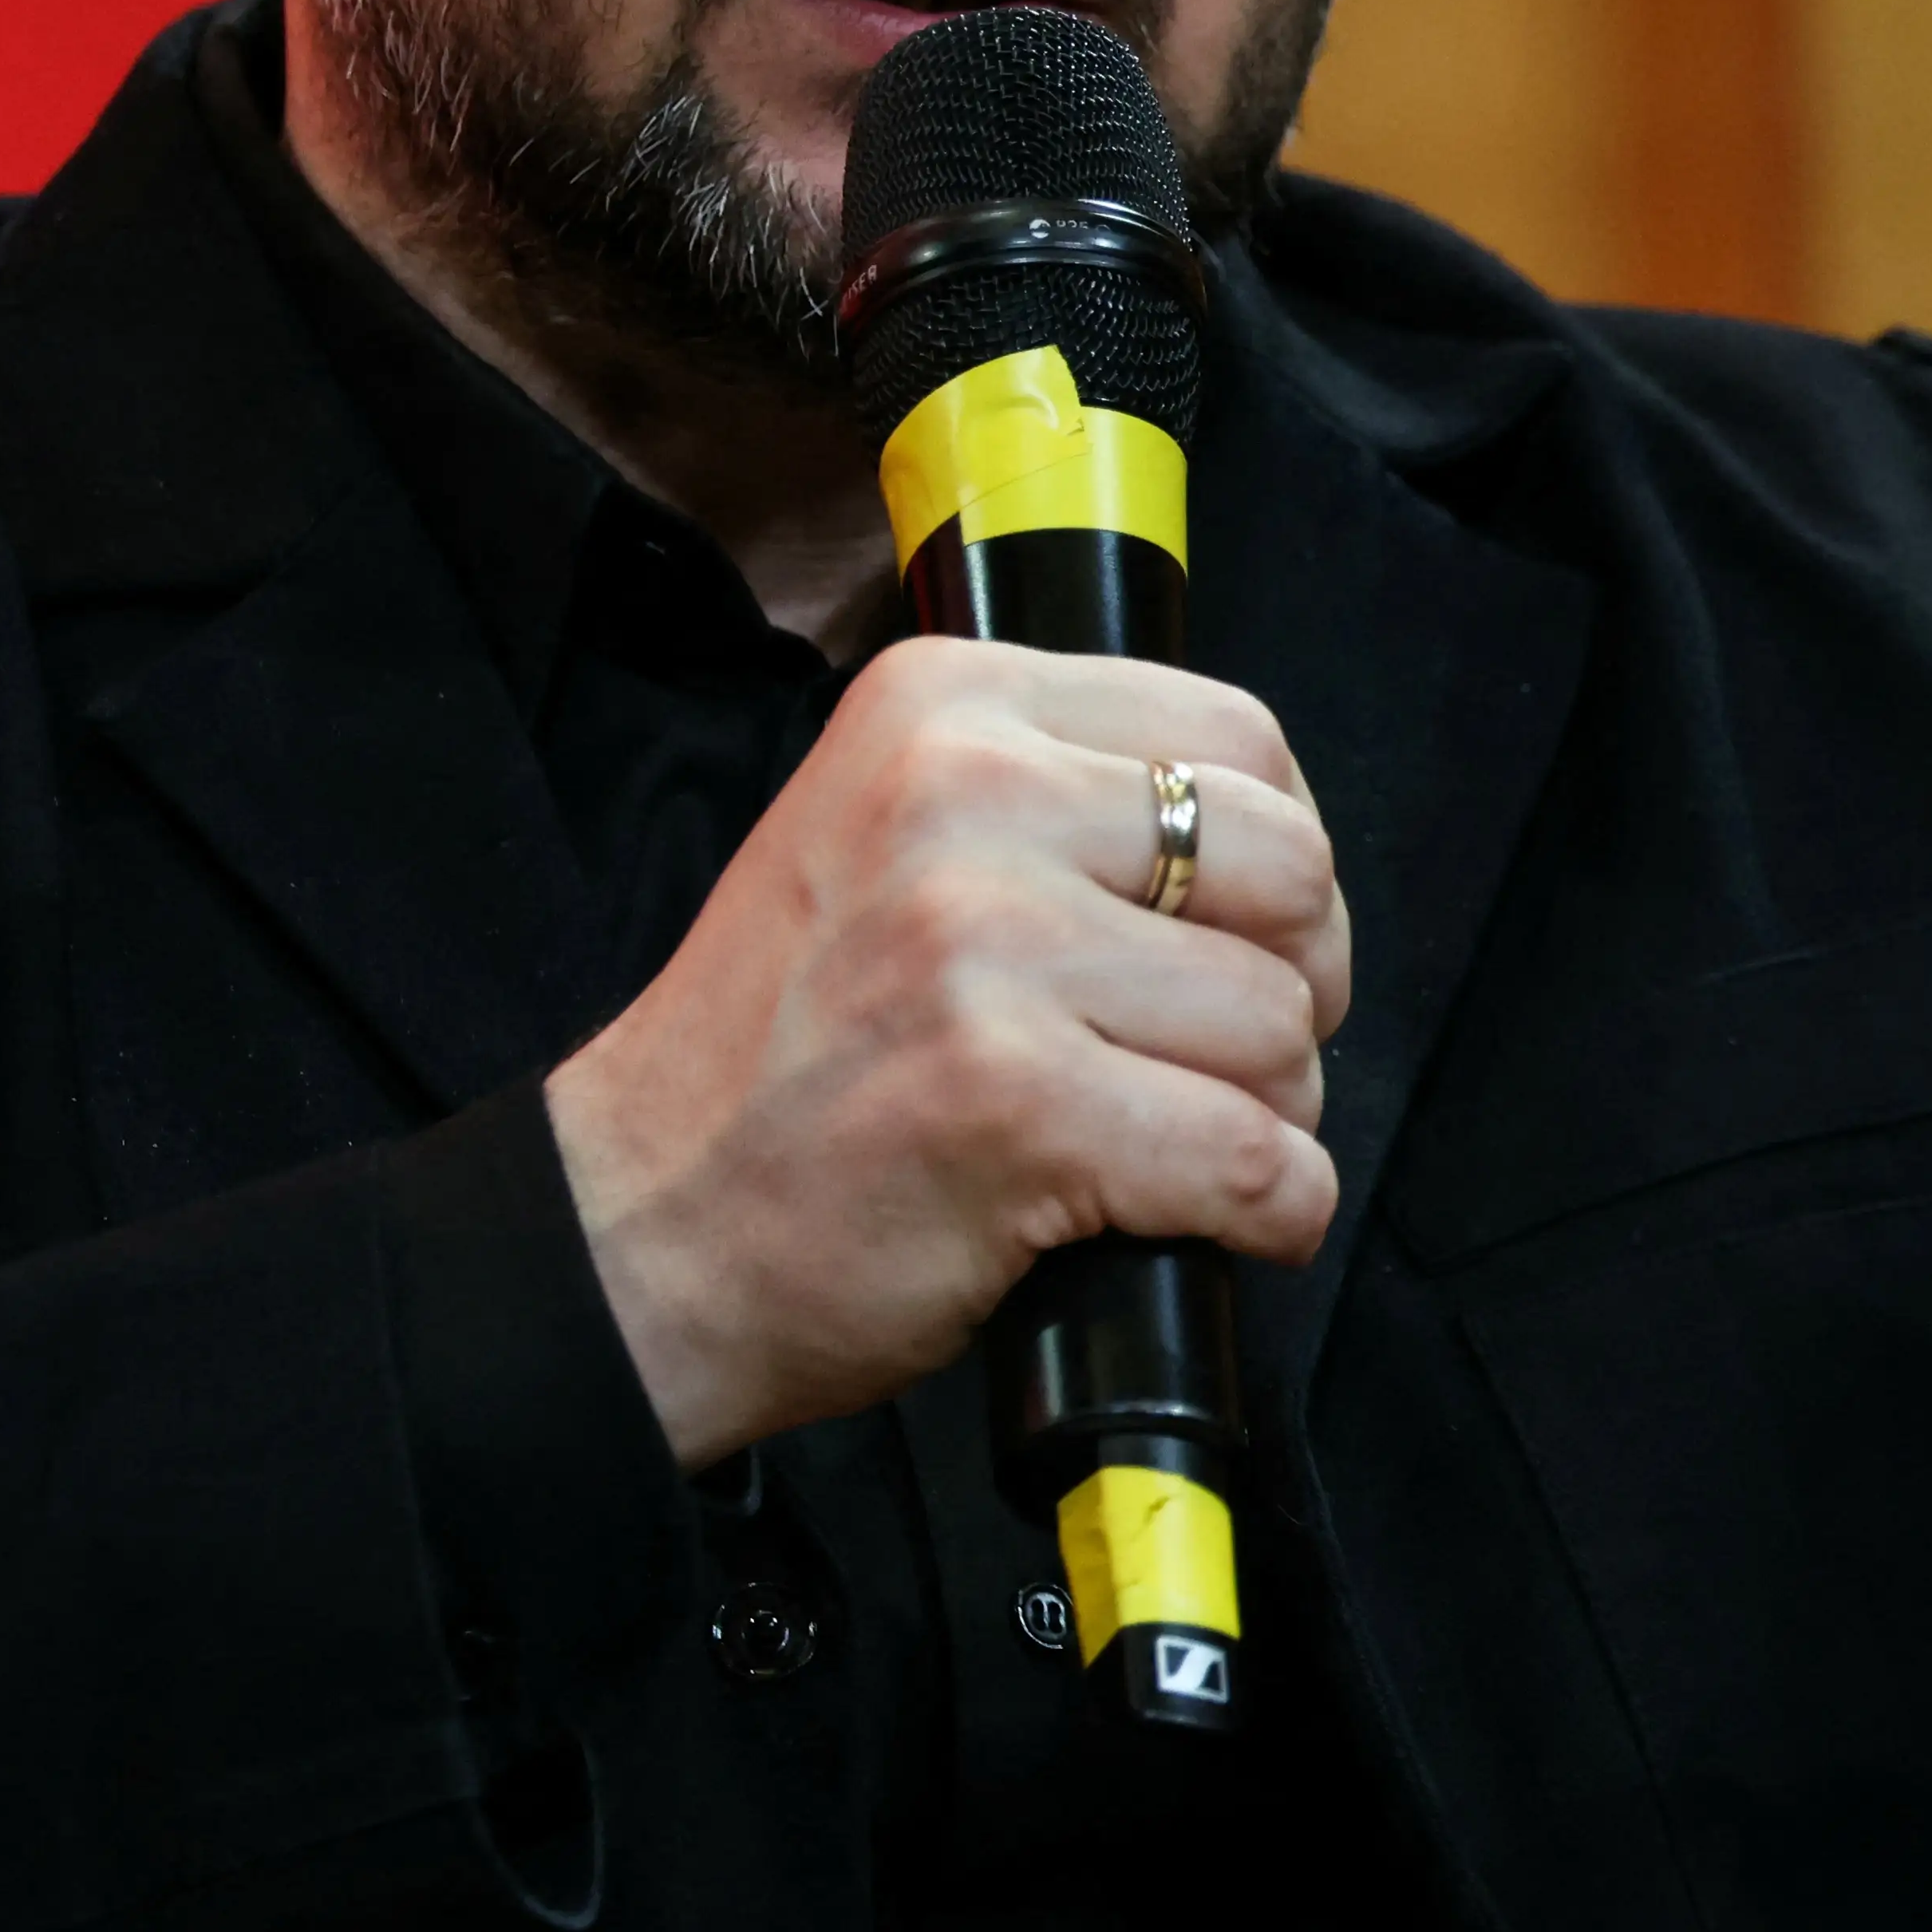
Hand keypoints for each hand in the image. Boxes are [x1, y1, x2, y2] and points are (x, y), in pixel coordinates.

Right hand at [544, 642, 1355, 1467]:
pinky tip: (1210, 1225)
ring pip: (1279, 1025)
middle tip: (1213, 1051)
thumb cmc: (783, 1056)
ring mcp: (987, 948)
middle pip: (1289, 868)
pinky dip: (1268, 1213)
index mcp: (944, 705)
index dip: (1276, 858)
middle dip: (1294, 981)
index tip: (1230, 933)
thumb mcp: (888, 834)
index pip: (1238, 736)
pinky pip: (1254, 1161)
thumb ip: (1052, 798)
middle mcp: (965, 795)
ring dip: (1266, 1113)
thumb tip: (1268, 835)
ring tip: (1162, 1141)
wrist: (638, 1226)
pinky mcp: (1016, 1101)